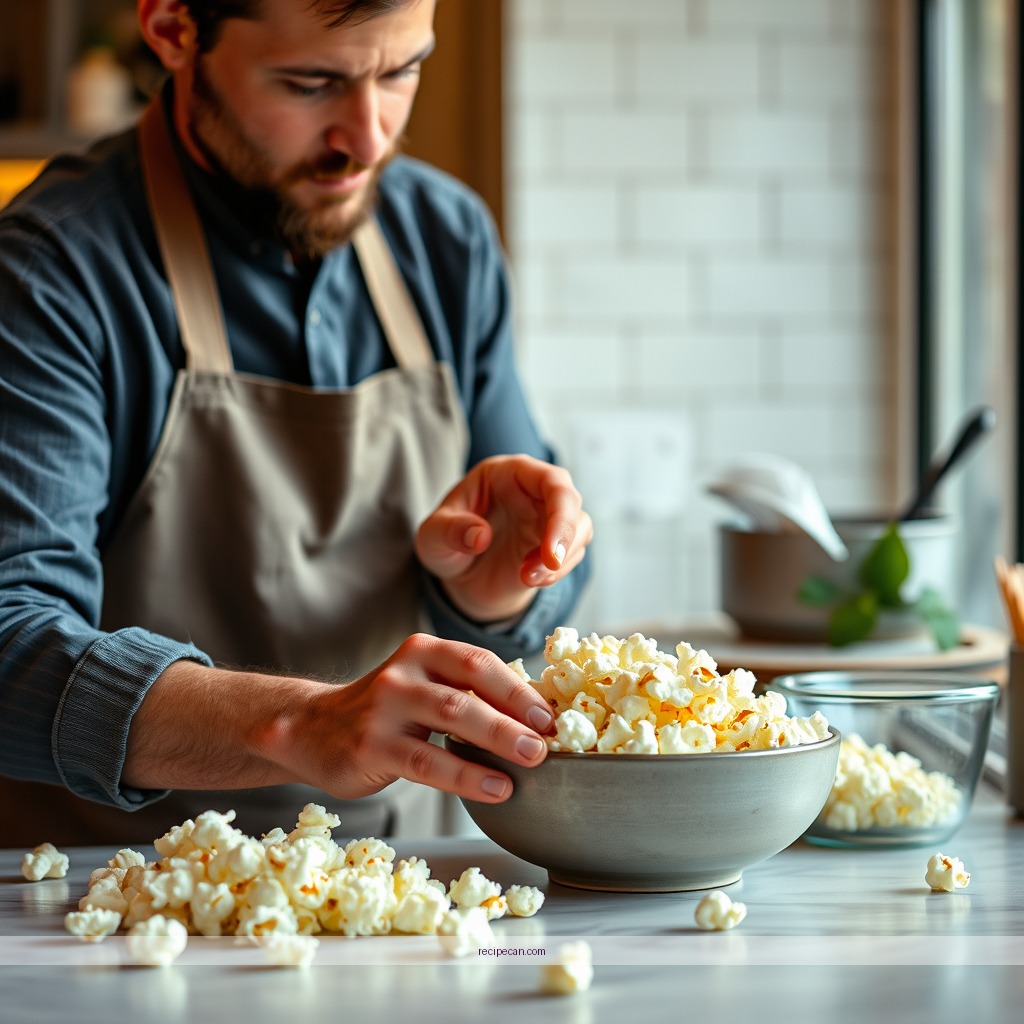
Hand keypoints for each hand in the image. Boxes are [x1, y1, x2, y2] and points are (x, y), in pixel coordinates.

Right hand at [254, 633, 552, 801]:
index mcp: (424, 651)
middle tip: (549, 738)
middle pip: (470, 686)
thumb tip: (535, 720)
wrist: (311, 730)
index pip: (480, 662)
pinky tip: (497, 788)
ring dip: (499, 738)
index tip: (552, 714)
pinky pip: (428, 762)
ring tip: (533, 760)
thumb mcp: (422, 688)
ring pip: (451, 716)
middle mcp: (404, 672)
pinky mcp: (371, 746)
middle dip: (516, 712)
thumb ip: (466, 695)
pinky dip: (467, 776)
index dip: (520, 688)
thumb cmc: (384, 714)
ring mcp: (384, 708)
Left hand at [415, 454, 592, 621]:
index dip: (560, 511)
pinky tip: (530, 580)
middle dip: (566, 535)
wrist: (458, 574)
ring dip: (561, 559)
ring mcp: (547, 518)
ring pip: (579, 528)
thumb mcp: (432, 537)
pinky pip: (572, 554)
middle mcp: (533, 491)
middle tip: (549, 566)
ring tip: (527, 578)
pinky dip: (557, 572)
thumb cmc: (446, 542)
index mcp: (507, 473)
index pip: (550, 479)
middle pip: (571, 502)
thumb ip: (449, 531)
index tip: (549, 551)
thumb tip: (480, 536)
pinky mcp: (555, 545)